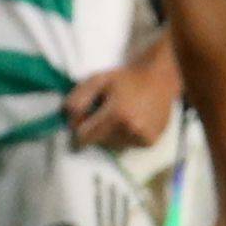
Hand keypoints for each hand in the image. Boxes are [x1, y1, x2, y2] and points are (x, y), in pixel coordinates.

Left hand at [65, 53, 181, 150]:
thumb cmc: (125, 78)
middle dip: (94, 131)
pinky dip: (123, 137)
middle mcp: (131, 130)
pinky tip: (130, 121)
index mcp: (117, 114)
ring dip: (109, 135)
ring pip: (111, 146)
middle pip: (97, 143)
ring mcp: (142, 138)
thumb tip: (67, 120)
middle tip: (103, 113)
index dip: (78, 127)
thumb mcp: (97, 80)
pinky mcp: (149, 142)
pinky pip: (126, 146)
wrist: (159, 79)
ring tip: (118, 116)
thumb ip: (77, 99)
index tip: (83, 117)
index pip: (83, 137)